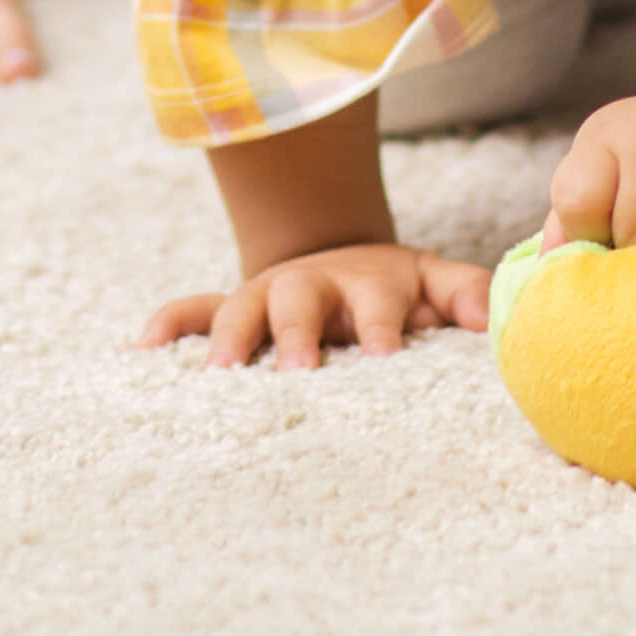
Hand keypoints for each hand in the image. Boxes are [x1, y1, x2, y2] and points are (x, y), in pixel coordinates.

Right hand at [135, 242, 489, 368]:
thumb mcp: (434, 282)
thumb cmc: (395, 290)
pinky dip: (169, 324)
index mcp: (366, 281)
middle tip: (297, 373)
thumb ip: (466, 293)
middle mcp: (310, 284)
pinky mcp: (233, 308)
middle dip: (297, 336)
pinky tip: (143, 347)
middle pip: (299, 302)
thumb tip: (492, 320)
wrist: (339, 262)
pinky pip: (193, 311)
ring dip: (230, 338)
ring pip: (241, 309)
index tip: (385, 354)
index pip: (374, 301)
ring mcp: (266, 294)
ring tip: (218, 374)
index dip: (380, 324)